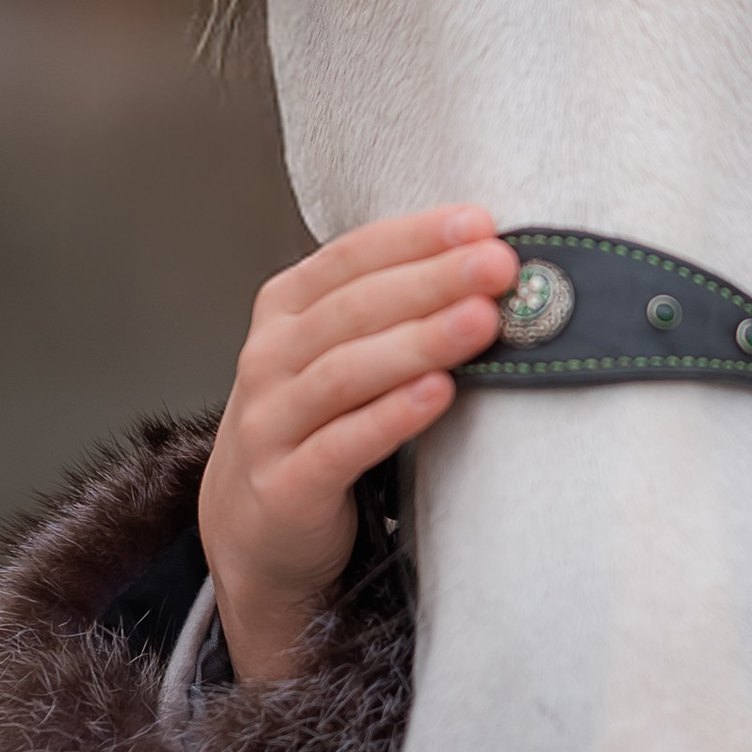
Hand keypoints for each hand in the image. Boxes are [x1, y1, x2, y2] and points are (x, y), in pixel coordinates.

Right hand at [199, 208, 518, 683]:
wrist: (253, 528)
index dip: (415, 236)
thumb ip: (395, 312)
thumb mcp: (338, 354)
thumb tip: (491, 267)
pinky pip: (341, 446)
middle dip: (433, 280)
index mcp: (286, 310)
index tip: (480, 223)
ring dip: (420, 341)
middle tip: (498, 266)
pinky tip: (438, 395)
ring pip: (346, 372)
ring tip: (481, 321)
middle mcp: (270, 358)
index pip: (351, 256)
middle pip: (355, 308)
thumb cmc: (315, 426)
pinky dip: (391, 417)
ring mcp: (270, 423)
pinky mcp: (286, 486)